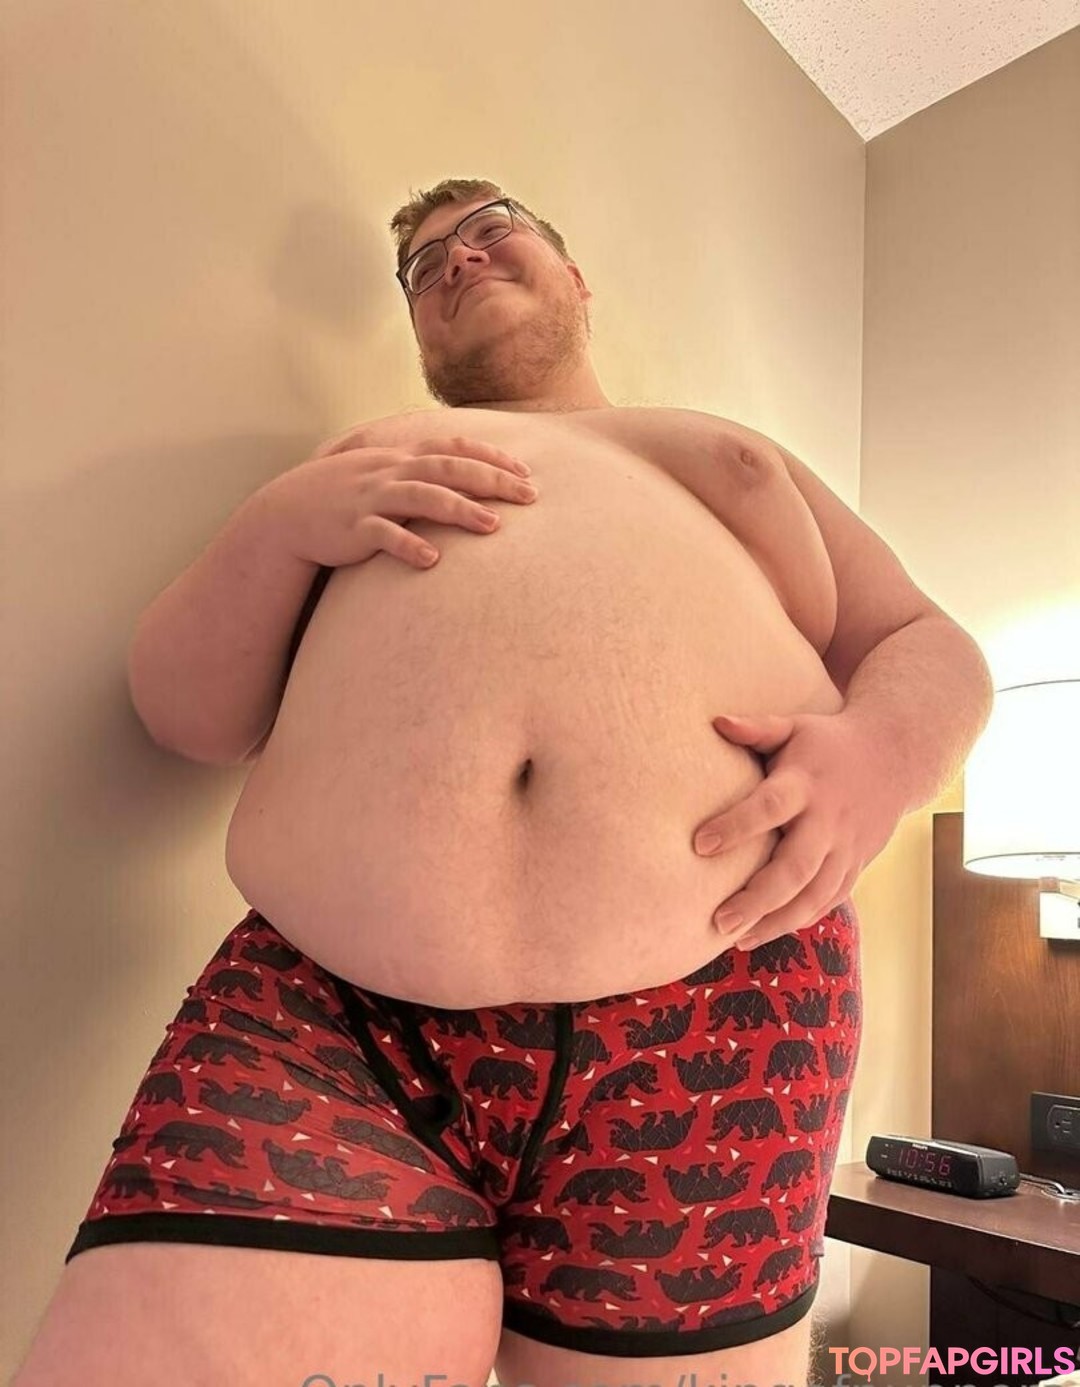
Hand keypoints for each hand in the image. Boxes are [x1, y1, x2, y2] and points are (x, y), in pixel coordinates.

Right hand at [256, 434, 537, 569]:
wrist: (286, 512)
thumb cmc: (345, 496)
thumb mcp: (383, 475)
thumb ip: (421, 474)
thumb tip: (466, 481)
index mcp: (400, 457)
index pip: (454, 447)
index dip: (491, 457)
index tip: (526, 472)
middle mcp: (390, 471)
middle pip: (448, 468)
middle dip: (491, 480)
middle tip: (529, 496)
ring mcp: (372, 498)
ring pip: (421, 497)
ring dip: (459, 510)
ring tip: (492, 526)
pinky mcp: (354, 527)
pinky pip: (384, 535)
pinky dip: (407, 545)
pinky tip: (432, 561)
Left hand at [693, 711, 900, 948]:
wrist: (896, 757)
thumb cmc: (827, 742)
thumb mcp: (795, 726)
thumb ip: (756, 728)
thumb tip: (715, 721)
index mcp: (806, 783)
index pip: (770, 807)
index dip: (737, 825)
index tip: (700, 843)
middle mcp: (828, 820)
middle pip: (795, 866)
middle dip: (758, 897)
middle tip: (719, 918)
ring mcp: (847, 847)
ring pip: (814, 894)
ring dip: (776, 920)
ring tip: (736, 937)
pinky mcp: (857, 865)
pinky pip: (830, 900)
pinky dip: (800, 919)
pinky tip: (765, 933)